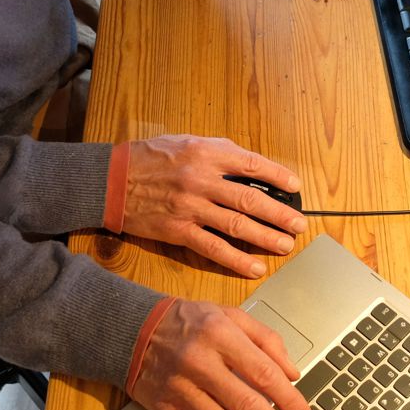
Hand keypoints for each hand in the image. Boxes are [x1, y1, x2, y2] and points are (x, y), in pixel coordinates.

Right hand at [122, 135, 307, 277]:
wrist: (110, 180)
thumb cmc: (148, 158)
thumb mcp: (185, 142)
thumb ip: (217, 154)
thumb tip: (250, 167)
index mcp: (206, 152)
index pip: (252, 164)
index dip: (278, 176)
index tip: (296, 187)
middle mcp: (201, 179)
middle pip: (251, 198)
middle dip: (279, 214)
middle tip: (299, 224)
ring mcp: (191, 207)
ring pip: (238, 224)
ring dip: (266, 237)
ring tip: (286, 245)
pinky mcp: (179, 231)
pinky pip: (214, 248)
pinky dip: (237, 259)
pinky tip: (255, 267)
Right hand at [129, 299, 312, 409]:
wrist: (135, 329)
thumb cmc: (189, 322)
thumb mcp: (230, 315)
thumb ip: (267, 339)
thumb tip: (293, 374)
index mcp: (220, 334)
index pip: (264, 373)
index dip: (289, 400)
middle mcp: (199, 363)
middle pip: (246, 406)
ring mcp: (180, 391)